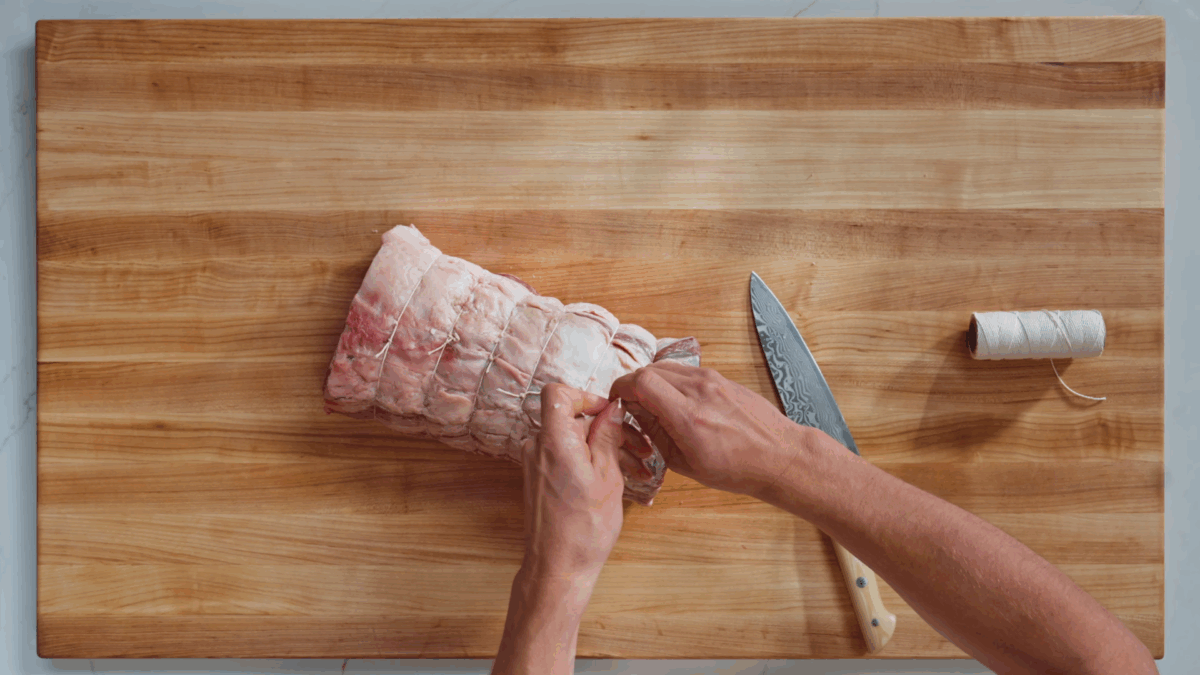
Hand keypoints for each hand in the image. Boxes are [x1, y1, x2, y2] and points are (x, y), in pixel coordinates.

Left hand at [521, 383, 626, 580]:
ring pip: (574, 440)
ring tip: (638, 469)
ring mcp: (536, 463)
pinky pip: (567, 457)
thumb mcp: (608, 476)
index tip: (609, 412)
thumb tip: (613, 409)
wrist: (559, 567)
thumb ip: (607, 436)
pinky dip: (591, 462)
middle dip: (608, 429)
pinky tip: (619, 478)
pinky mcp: (540, 478)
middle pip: (572, 419)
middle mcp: (538, 447)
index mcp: (554, 441)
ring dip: (605, 449)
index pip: (557, 393)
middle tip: (641, 448)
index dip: (585, 397)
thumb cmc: (584, 528)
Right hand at [609, 361, 820, 498]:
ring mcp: (713, 380)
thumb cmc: (737, 468)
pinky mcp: (721, 377)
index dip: (621, 388)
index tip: (616, 400)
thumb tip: (635, 413)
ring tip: (654, 405)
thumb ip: (656, 434)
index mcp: (688, 416)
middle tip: (631, 404)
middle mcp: (700, 391)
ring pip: (667, 367)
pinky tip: (676, 403)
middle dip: (633, 384)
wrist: (778, 455)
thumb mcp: (686, 464)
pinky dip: (672, 382)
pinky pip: (686, 371)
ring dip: (652, 381)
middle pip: (650, 370)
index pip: (642, 382)